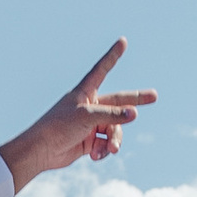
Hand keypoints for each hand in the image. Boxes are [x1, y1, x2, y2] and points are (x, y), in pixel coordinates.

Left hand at [0, 39, 156, 191]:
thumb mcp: (87, 117)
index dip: (113, 56)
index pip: (102, 69)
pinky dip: (104, 150)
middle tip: (155, 96)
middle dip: (136, 102)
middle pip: (119, 103)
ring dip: (115, 140)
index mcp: (86, 92)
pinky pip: (106, 144)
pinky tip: (96, 156)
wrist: (41, 151)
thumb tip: (134, 114)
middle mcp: (90, 106)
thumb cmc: (58, 127)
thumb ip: (112, 115)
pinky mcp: (89, 141)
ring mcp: (91, 124)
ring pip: (114, 129)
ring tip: (110, 149)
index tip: (122, 41)